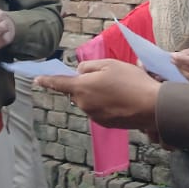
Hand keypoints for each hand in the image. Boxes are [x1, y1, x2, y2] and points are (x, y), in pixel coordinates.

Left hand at [36, 60, 160, 131]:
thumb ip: (89, 67)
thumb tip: (79, 72)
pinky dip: (106, 104)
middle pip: (78, 91)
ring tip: (120, 89)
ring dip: (98, 94)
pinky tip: (122, 99)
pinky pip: (99, 109)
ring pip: (89, 100)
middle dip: (86, 84)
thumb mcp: (109, 64)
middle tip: (108, 77)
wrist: (151, 107)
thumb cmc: (131, 81)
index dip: (47, 80)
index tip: (37, 79)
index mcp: (82, 88)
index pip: (59, 83)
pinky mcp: (104, 123)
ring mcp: (94, 116)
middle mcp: (84, 104)